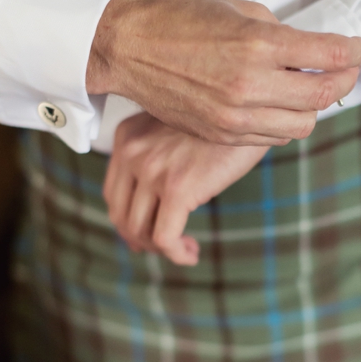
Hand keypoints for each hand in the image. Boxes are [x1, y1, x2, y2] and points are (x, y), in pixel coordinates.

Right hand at [87, 0, 360, 145]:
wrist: (126, 45)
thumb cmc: (178, 17)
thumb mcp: (238, 9)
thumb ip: (279, 32)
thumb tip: (310, 48)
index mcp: (257, 45)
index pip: (330, 55)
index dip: (353, 52)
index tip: (358, 48)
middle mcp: (251, 84)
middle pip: (325, 95)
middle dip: (344, 80)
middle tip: (345, 69)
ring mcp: (236, 115)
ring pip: (303, 124)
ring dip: (315, 106)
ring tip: (310, 87)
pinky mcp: (223, 133)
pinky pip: (274, 136)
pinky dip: (287, 121)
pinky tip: (283, 103)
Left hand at [103, 113, 268, 264]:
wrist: (247, 106)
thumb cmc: (223, 119)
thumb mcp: (179, 127)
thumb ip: (161, 150)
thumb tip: (163, 192)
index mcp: (128, 137)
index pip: (113, 192)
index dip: (128, 221)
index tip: (148, 235)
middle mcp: (132, 152)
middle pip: (121, 215)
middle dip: (142, 240)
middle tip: (166, 247)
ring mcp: (152, 171)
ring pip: (140, 230)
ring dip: (161, 249)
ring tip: (185, 248)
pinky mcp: (178, 188)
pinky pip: (165, 238)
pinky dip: (176, 255)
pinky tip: (191, 254)